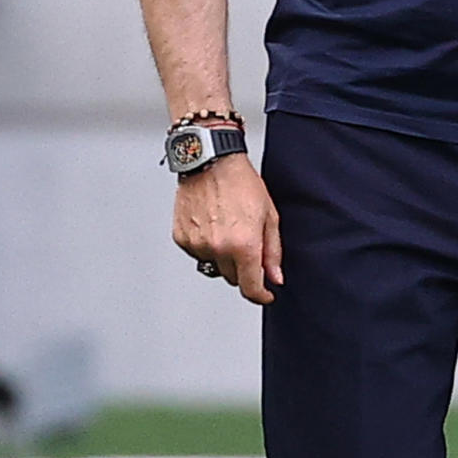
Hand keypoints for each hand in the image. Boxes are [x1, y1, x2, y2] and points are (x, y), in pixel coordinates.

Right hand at [173, 152, 281, 303]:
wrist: (211, 162)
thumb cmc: (241, 183)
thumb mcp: (269, 217)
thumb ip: (272, 252)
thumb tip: (275, 277)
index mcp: (244, 245)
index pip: (250, 288)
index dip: (260, 295)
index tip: (265, 294)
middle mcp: (218, 248)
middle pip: (233, 278)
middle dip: (243, 269)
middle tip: (246, 244)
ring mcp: (197, 244)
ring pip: (213, 266)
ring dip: (223, 257)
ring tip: (227, 228)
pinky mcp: (182, 238)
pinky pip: (197, 254)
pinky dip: (205, 246)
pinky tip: (211, 225)